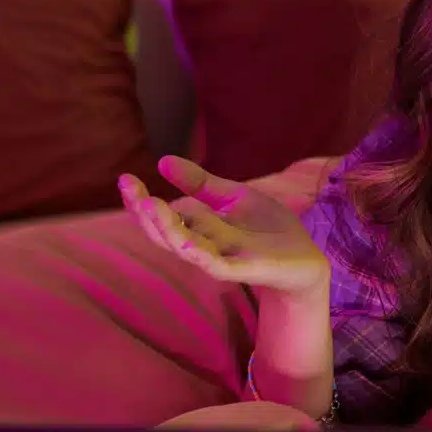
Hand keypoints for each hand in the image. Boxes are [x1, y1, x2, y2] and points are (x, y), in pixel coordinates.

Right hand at [120, 156, 330, 297]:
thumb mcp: (234, 197)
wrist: (306, 259)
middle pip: (166, 233)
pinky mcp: (243, 269)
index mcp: (200, 229)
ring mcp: (222, 259)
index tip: (125, 180)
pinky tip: (185, 241)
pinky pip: (216, 264)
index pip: (163, 216)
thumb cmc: (269, 229)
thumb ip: (201, 183)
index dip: (143, 201)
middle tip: (129, 189)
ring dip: (166, 229)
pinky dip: (199, 253)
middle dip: (146, 213)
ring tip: (149, 206)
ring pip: (186, 247)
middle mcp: (204, 245)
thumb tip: (163, 161)